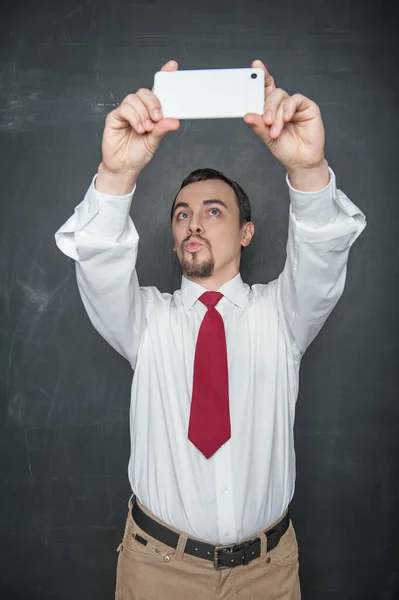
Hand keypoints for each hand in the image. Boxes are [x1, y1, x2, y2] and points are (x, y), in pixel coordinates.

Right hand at [97, 60, 180, 193]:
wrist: (124, 167)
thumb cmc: (138, 154)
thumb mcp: (155, 142)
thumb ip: (162, 129)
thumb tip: (174, 121)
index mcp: (150, 112)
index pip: (157, 90)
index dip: (164, 76)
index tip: (172, 66)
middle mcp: (138, 109)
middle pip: (145, 92)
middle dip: (153, 103)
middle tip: (157, 118)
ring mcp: (126, 112)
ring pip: (134, 99)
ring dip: (143, 113)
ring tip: (146, 129)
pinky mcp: (115, 117)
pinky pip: (125, 109)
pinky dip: (134, 118)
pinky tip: (138, 129)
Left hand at [244, 60, 325, 173]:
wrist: (301, 161)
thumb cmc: (285, 148)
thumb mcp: (267, 138)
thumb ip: (259, 125)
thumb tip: (247, 115)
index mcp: (272, 109)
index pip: (266, 89)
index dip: (261, 77)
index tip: (255, 66)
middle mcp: (283, 105)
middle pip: (273, 93)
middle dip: (267, 106)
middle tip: (266, 120)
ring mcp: (295, 105)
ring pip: (282, 97)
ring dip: (277, 114)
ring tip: (275, 130)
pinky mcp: (308, 107)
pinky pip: (296, 100)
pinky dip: (289, 108)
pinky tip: (286, 119)